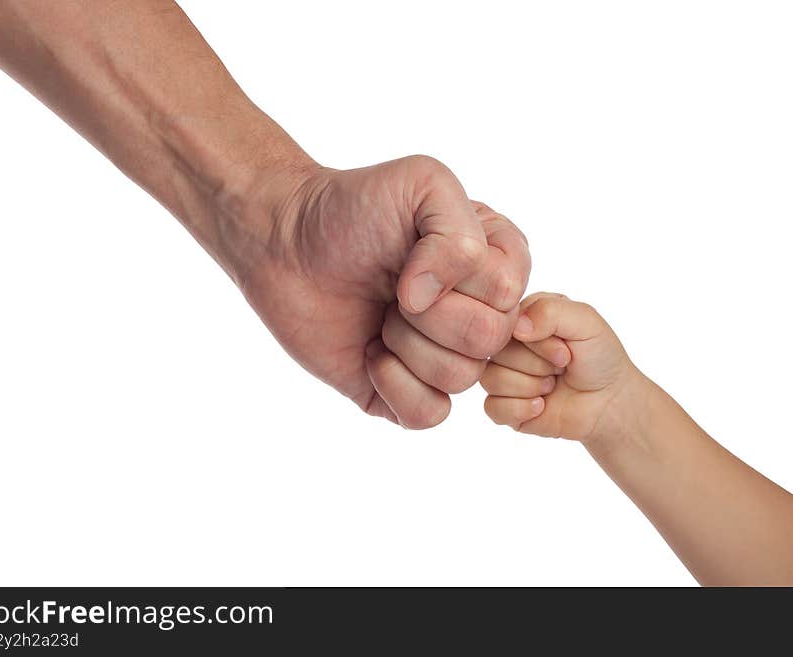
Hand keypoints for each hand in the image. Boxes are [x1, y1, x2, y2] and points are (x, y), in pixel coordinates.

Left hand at [236, 155, 530, 427]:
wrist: (284, 242)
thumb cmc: (352, 208)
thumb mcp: (421, 183)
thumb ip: (458, 233)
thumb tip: (429, 301)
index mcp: (494, 263)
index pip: (508, 292)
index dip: (456, 277)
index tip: (414, 251)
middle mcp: (477, 311)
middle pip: (488, 340)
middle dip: (428, 312)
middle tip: (393, 288)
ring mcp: (443, 355)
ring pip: (460, 378)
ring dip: (405, 343)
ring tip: (380, 313)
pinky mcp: (405, 392)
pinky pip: (430, 415)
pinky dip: (394, 385)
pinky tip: (369, 353)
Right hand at [480, 292, 645, 442]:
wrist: (609, 402)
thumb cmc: (599, 358)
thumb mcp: (586, 322)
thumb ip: (551, 311)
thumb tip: (516, 327)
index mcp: (523, 317)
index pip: (506, 324)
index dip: (537, 342)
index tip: (566, 350)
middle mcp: (507, 345)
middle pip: (497, 353)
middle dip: (537, 365)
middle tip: (561, 369)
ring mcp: (502, 375)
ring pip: (492, 380)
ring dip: (531, 387)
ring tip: (552, 386)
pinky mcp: (502, 406)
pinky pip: (493, 408)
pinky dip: (521, 409)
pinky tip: (541, 406)